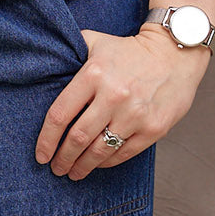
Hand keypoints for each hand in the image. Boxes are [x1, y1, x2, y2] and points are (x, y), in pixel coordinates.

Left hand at [34, 24, 210, 178]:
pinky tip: (97, 165)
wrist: (173, 53)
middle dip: (62, 158)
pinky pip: (123, 154)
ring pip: (99, 151)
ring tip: (73, 173)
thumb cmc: (128, 50)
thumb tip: (44, 69)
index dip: (46, 139)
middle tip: (56, 168)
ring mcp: (134, 114)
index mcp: (94, 74)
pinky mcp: (153, 129)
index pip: (61, 114)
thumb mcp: (95, 42)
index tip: (41, 154)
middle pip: (78, 138)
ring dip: (82, 167)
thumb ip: (70, 54)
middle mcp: (113, 95)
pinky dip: (106, 163)